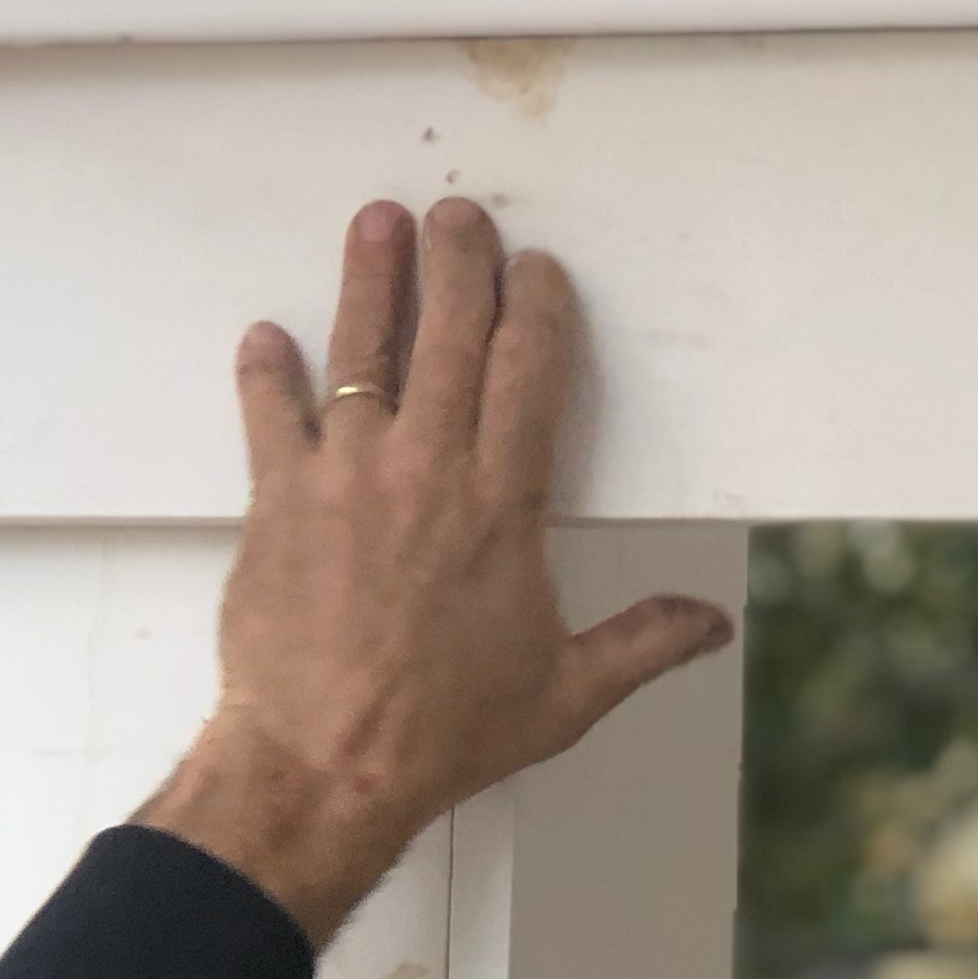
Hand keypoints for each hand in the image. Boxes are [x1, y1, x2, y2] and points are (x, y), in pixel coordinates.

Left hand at [138, 199, 735, 941]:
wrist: (324, 764)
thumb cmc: (442, 734)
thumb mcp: (564, 696)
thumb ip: (641, 644)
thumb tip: (711, 625)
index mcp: (504, 504)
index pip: (531, 370)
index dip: (537, 307)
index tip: (538, 272)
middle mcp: (429, 469)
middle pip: (450, 333)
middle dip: (459, 261)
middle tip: (459, 214)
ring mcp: (348, 476)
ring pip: (362, 351)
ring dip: (371, 279)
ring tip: (377, 224)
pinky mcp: (278, 500)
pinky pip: (269, 414)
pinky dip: (265, 372)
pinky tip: (267, 338)